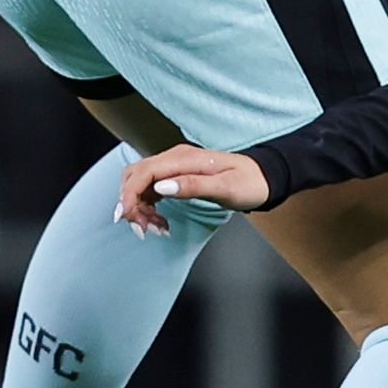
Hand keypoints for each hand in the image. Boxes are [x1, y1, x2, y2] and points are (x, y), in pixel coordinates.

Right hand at [117, 143, 268, 234]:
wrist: (262, 177)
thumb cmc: (248, 183)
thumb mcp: (225, 188)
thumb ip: (193, 186)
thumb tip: (161, 187)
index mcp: (183, 158)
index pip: (144, 171)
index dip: (129, 193)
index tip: (125, 216)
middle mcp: (175, 158)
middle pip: (135, 175)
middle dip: (131, 203)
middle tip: (142, 229)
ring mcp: (175, 166)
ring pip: (140, 184)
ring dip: (140, 208)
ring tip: (155, 229)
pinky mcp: (176, 175)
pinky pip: (151, 189)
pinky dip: (149, 207)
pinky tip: (159, 222)